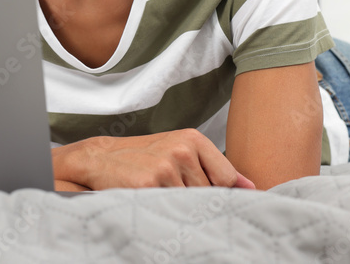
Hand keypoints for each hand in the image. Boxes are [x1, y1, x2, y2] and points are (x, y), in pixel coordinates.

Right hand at [53, 129, 255, 190]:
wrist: (99, 160)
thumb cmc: (143, 159)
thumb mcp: (179, 151)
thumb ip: (213, 167)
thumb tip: (250, 186)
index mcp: (192, 139)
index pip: (228, 178)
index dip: (219, 194)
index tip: (210, 199)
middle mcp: (182, 150)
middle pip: (211, 194)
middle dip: (196, 201)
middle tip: (172, 194)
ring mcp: (166, 167)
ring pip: (192, 204)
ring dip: (179, 207)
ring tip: (158, 195)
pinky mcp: (150, 185)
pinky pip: (172, 210)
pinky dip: (164, 211)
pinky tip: (150, 200)